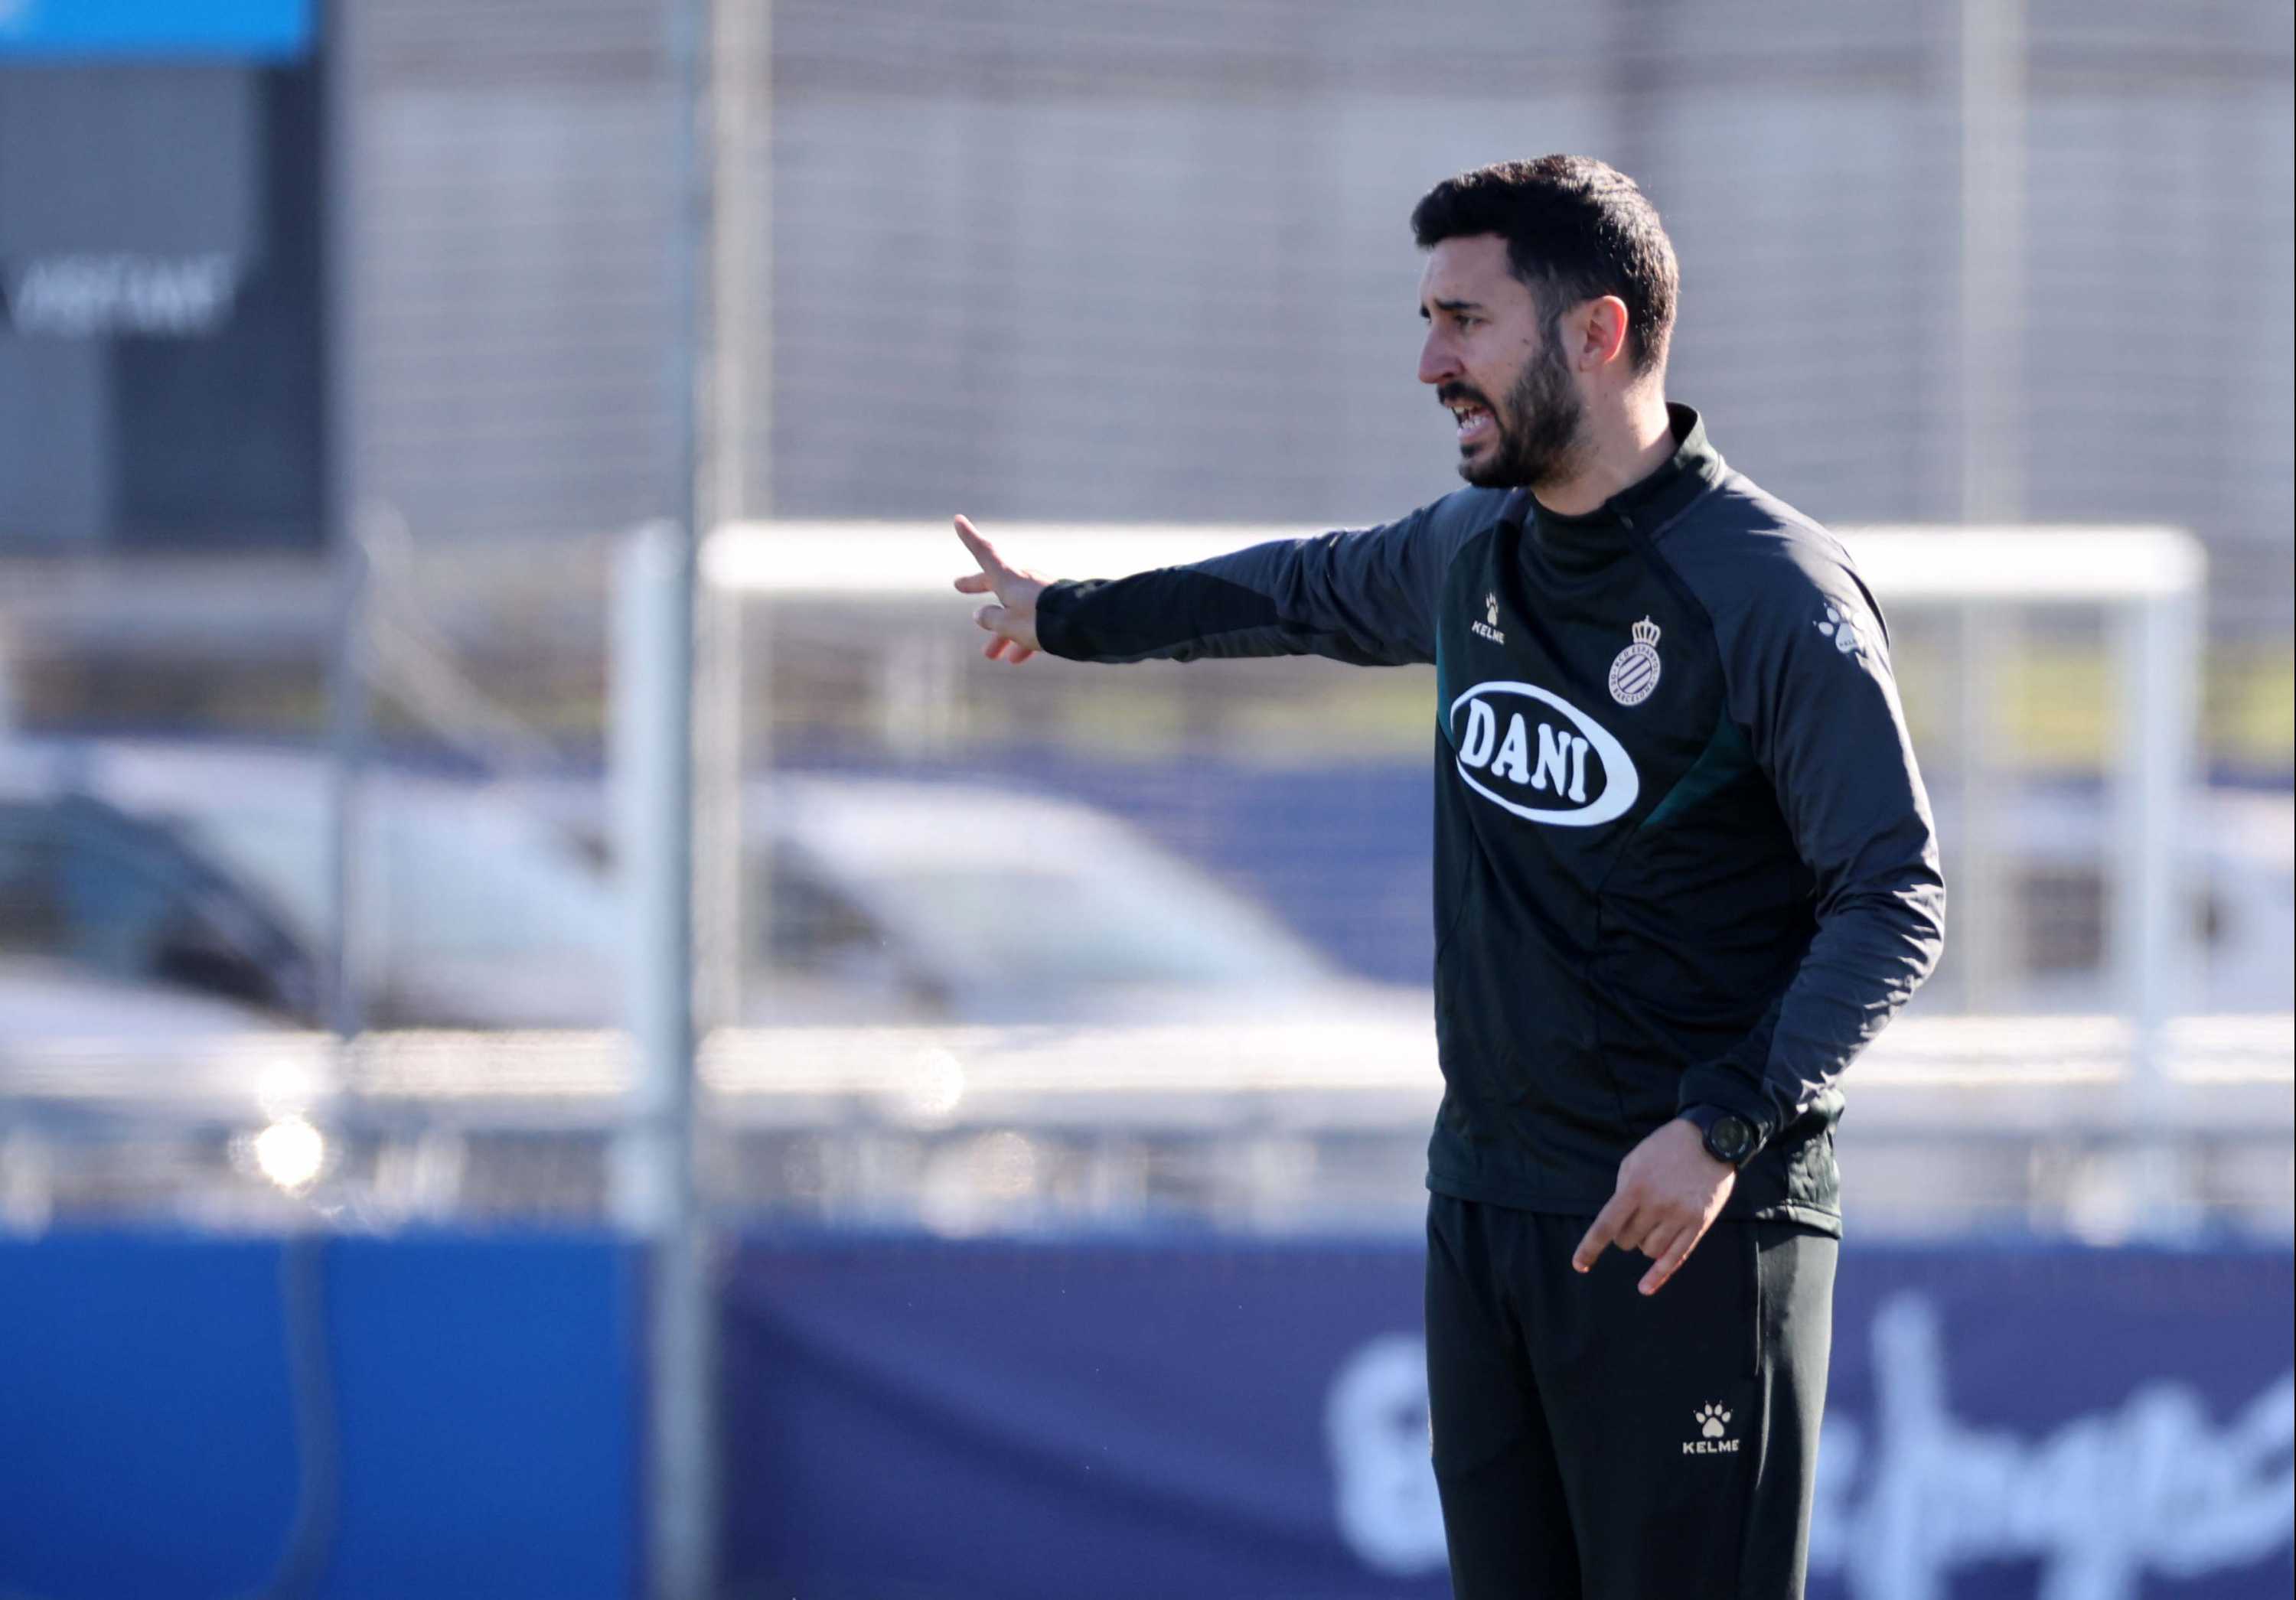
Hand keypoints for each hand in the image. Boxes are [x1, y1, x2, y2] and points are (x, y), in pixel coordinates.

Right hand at [952, 514, 1048, 662]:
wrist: (1080, 625)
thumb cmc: (1039, 621)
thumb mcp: (1007, 623)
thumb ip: (990, 619)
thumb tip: (980, 614)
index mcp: (1008, 578)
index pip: (984, 552)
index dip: (969, 537)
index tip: (958, 520)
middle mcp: (1023, 582)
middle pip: (995, 583)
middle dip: (977, 587)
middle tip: (960, 586)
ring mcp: (1039, 595)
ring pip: (1014, 612)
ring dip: (1001, 633)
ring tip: (991, 655)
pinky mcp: (1054, 610)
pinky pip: (1033, 624)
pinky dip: (1023, 639)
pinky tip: (1017, 659)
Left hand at [1571, 1117, 1736, 1295]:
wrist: (1710, 1139)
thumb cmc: (1665, 1149)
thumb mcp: (1634, 1161)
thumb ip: (1622, 1192)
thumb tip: (1614, 1224)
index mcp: (1635, 1187)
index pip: (1606, 1226)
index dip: (1590, 1248)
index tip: (1579, 1265)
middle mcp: (1656, 1204)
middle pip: (1627, 1240)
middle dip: (1624, 1234)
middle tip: (1635, 1216)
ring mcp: (1680, 1215)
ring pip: (1649, 1250)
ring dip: (1644, 1243)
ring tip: (1652, 1223)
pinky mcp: (1699, 1223)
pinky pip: (1676, 1257)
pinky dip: (1659, 1275)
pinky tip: (1645, 1288)